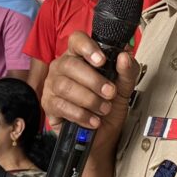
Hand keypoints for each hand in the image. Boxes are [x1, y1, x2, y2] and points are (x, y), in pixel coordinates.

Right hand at [42, 30, 139, 149]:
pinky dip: (81, 114)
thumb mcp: (125, 88)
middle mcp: (62, 67)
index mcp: (80, 56)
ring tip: (103, 109)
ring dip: (89, 99)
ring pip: (65, 86)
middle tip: (110, 93)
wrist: (103, 135)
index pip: (77, 40)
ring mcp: (52, 85)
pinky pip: (61, 106)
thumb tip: (125, 57)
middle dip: (93, 80)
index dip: (87, 47)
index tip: (102, 61)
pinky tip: (93, 120)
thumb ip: (128, 71)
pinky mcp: (49, 105)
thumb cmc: (109, 107)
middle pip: (70, 64)